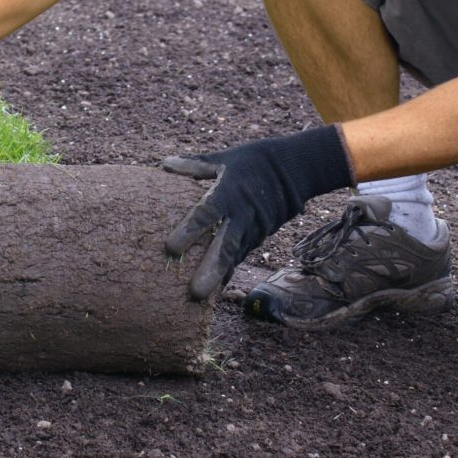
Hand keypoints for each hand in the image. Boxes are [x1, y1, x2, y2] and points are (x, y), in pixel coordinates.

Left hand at [163, 125, 354, 299]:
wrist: (293, 170)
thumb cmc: (250, 162)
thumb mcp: (223, 159)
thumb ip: (193, 165)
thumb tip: (164, 165)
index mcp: (229, 193)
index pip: (207, 213)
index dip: (190, 230)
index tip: (170, 248)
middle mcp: (242, 215)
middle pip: (225, 245)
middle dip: (210, 268)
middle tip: (194, 292)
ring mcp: (253, 229)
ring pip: (234, 257)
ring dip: (219, 277)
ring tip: (201, 298)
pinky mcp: (258, 238)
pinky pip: (240, 257)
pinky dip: (229, 272)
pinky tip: (215, 291)